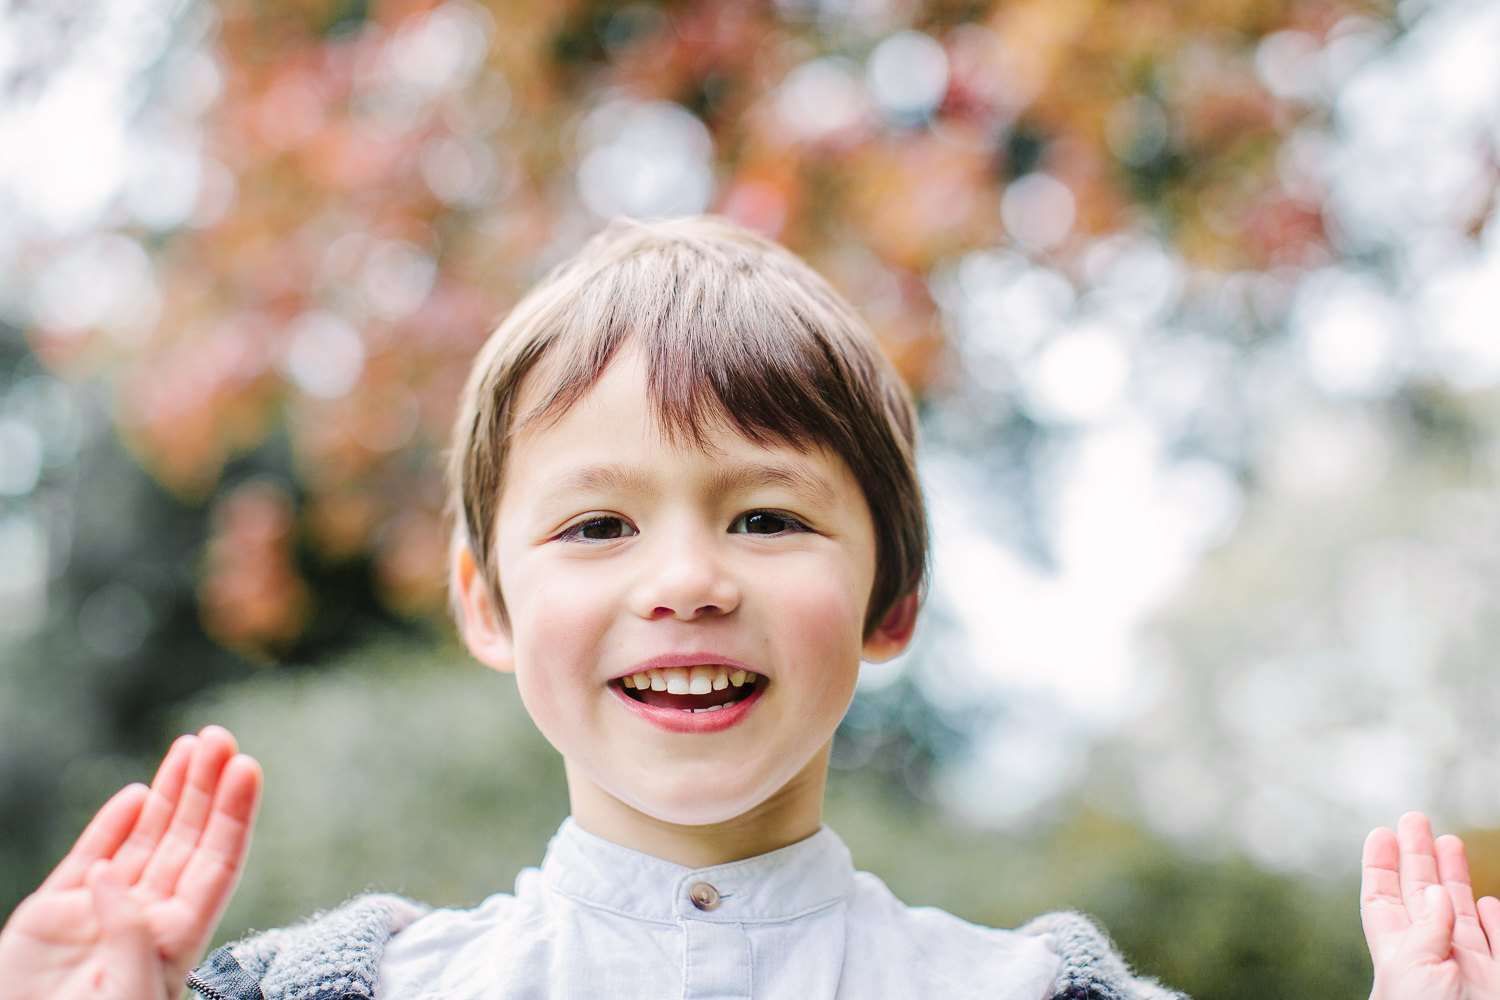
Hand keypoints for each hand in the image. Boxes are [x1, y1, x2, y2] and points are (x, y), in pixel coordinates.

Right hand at [0, 726, 261, 999]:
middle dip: (205, 789)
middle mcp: (148, 917)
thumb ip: (127, 935)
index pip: (217, 865)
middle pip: (187, 840)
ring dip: (169, 792)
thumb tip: (107, 874)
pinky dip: (113, 824)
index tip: (247, 768)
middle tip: (220, 737)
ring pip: (146, 838)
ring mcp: (103, 909)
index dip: (233, 816)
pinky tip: (138, 794)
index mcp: (177, 939)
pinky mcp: (55, 911)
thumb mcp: (127, 995)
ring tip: (191, 745)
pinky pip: (91, 854)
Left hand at [1363, 811, 1499, 999]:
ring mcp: (1470, 973)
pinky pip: (1499, 947)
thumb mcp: (1411, 971)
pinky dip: (1496, 923)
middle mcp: (1432, 960)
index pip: (1383, 901)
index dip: (1382, 866)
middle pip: (1421, 898)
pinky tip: (1487, 902)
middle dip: (1418, 859)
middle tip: (1415, 818)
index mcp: (1398, 955)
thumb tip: (1430, 891)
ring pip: (1461, 916)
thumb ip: (1423, 929)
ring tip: (1449, 842)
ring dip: (1455, 880)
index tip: (1381, 833)